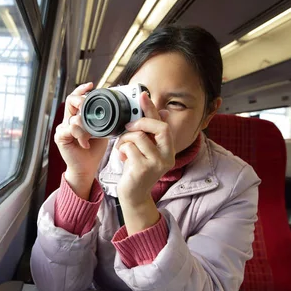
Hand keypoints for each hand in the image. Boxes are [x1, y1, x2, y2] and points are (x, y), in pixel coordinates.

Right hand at [54, 82, 108, 197]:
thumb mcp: (103, 131)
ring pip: (73, 117)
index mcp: (77, 116)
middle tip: (88, 105)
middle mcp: (68, 120)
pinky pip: (69, 129)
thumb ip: (104, 120)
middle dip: (81, 100)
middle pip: (71, 100)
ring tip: (90, 135)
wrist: (86, 168)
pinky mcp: (60, 137)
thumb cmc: (94, 150)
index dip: (82, 90)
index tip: (92, 85)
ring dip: (84, 125)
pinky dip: (80, 135)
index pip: (77, 97)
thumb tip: (117, 108)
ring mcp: (62, 128)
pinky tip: (84, 143)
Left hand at [115, 92, 175, 206]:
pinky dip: (121, 149)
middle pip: (159, 128)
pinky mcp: (143, 169)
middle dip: (140, 122)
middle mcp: (167, 157)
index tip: (143, 95)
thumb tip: (163, 112)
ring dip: (125, 140)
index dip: (152, 109)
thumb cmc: (137, 170)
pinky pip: (129, 147)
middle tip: (128, 125)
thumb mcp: (146, 150)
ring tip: (123, 148)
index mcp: (169, 150)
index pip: (164, 125)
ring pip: (139, 136)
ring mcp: (156, 164)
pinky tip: (122, 158)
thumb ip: (151, 133)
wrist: (133, 195)